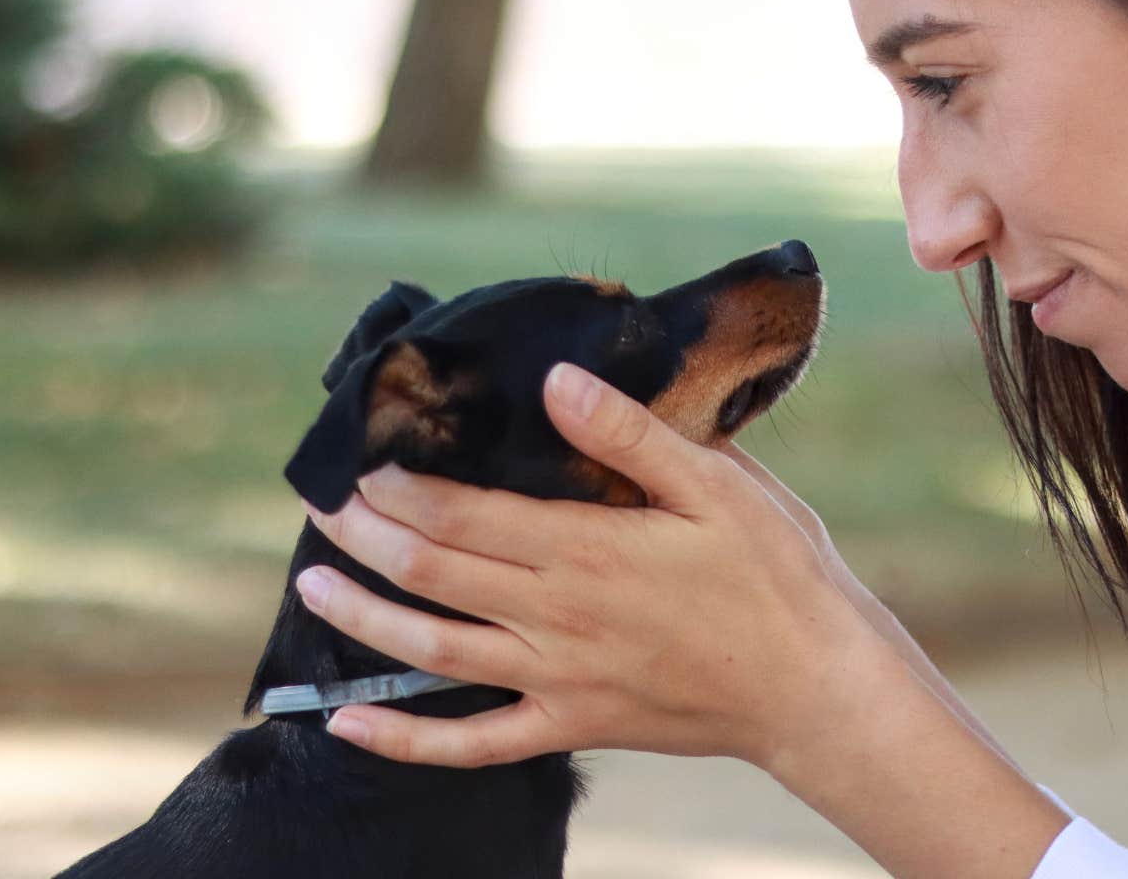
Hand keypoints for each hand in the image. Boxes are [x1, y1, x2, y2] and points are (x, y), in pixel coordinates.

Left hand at [291, 362, 889, 770]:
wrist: (815, 687)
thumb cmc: (778, 576)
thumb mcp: (721, 487)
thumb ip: (632, 436)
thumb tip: (555, 381)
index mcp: (589, 549)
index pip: (467, 512)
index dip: (403, 483)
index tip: (361, 453)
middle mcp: (557, 616)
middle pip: (434, 571)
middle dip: (365, 533)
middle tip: (315, 500)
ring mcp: (557, 680)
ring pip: (434, 651)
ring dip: (364, 617)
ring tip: (311, 583)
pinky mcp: (572, 725)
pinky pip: (471, 745)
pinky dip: (403, 740)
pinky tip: (346, 725)